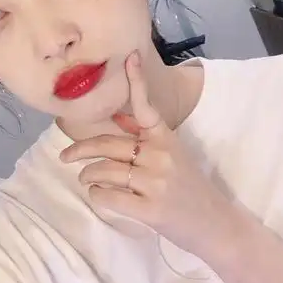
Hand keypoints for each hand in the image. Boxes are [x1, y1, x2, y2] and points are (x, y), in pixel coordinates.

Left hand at [60, 51, 240, 259]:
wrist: (217, 224)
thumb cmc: (191, 187)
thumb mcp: (173, 154)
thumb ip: (146, 138)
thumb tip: (118, 117)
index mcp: (165, 137)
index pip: (146, 106)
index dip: (136, 82)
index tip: (129, 58)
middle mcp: (160, 154)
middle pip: (108, 144)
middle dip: (80, 150)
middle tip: (65, 156)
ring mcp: (155, 182)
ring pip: (104, 170)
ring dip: (88, 175)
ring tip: (85, 177)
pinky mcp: (150, 209)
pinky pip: (108, 196)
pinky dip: (97, 195)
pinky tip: (99, 194)